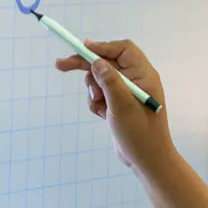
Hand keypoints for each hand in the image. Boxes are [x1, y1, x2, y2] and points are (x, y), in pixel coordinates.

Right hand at [55, 39, 174, 170]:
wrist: (147, 160)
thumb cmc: (139, 133)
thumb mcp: (122, 106)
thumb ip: (109, 81)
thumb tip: (97, 60)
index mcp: (143, 75)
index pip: (123, 50)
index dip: (102, 47)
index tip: (82, 49)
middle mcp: (136, 80)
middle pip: (107, 62)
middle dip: (86, 66)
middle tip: (60, 65)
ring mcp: (127, 92)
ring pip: (100, 79)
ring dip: (94, 91)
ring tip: (100, 107)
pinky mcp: (119, 104)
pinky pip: (101, 94)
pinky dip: (97, 103)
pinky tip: (102, 116)